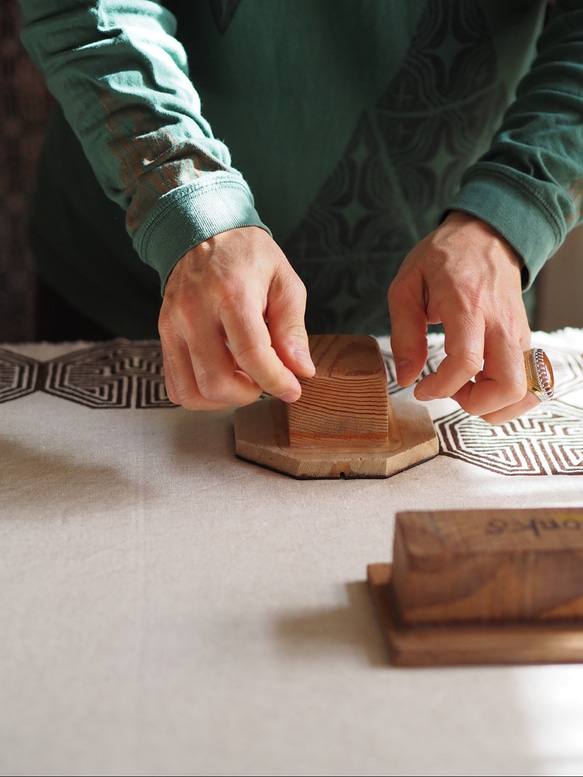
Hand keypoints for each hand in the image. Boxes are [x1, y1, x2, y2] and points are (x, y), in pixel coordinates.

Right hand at [158, 226, 314, 409]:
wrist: (203, 231)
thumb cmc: (249, 257)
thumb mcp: (284, 281)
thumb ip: (293, 328)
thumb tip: (301, 370)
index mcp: (231, 293)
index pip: (252, 354)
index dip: (276, 381)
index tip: (292, 389)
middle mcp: (194, 310)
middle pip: (216, 381)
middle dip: (249, 393)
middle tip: (266, 379)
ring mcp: (173, 324)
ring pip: (191, 391)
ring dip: (223, 398)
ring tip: (243, 379)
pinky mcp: (163, 334)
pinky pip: (176, 385)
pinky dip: (202, 393)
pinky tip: (222, 374)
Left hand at [388, 211, 540, 423]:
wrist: (485, 234)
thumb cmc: (442, 258)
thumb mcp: (406, 285)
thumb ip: (404, 334)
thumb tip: (406, 377)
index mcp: (468, 306)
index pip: (467, 363)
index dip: (441, 387)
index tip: (421, 388)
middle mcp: (501, 323)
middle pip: (507, 386)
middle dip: (475, 405)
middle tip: (451, 391)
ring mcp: (518, 333)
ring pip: (525, 390)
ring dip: (495, 405)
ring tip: (467, 389)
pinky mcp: (525, 340)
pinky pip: (528, 382)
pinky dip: (506, 395)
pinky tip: (480, 382)